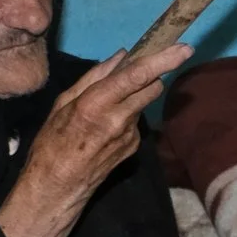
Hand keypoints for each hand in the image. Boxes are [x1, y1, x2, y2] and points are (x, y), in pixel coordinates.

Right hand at [0, 43, 192, 236]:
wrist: (57, 188)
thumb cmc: (52, 142)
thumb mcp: (62, 103)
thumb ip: (94, 78)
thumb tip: (121, 56)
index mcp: (96, 104)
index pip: (136, 76)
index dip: (163, 60)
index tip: (185, 48)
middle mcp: (118, 119)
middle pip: (152, 87)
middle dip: (153, 73)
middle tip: (144, 64)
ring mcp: (130, 135)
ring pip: (144, 102)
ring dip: (135, 94)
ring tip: (108, 102)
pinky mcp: (134, 147)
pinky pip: (136, 120)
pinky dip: (127, 114)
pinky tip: (106, 126)